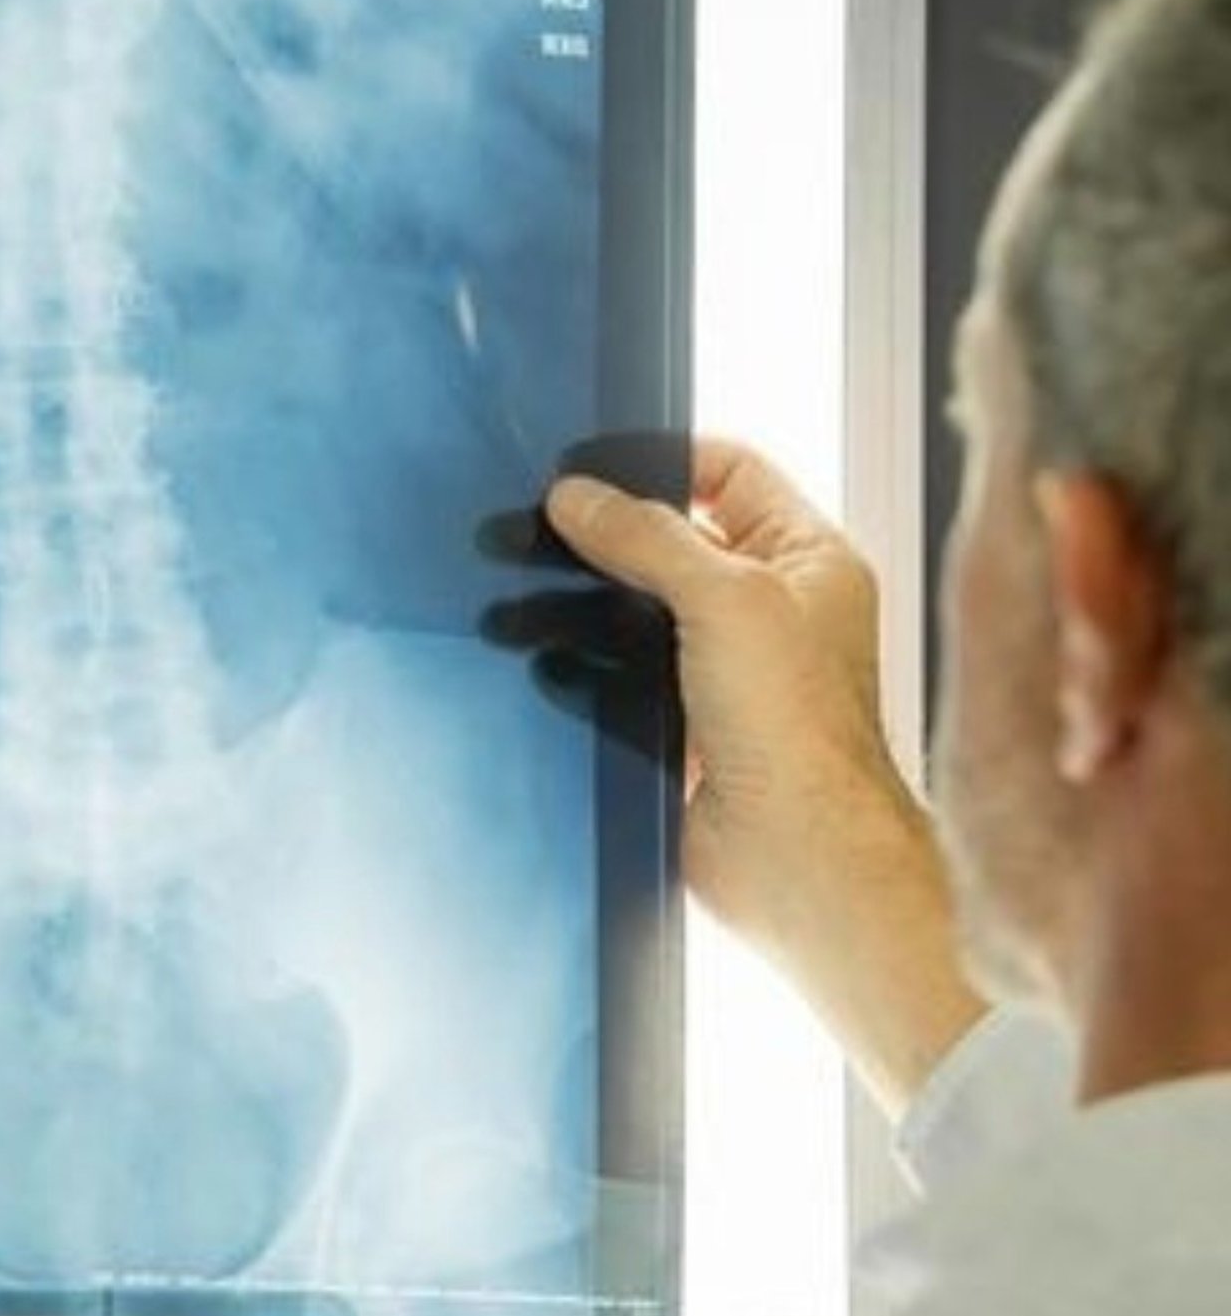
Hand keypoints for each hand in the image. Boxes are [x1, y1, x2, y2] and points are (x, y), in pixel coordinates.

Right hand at [542, 438, 986, 1115]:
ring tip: (507, 590)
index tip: (588, 461)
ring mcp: (724, 671)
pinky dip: (578, 665)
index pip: (732, 473)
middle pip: (673, 541)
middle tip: (527, 520)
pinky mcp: (683, 728)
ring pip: (637, 611)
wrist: (797, 857)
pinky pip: (621, 677)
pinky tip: (532, 656)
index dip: (663, 458)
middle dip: (601, 531)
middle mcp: (770, 609)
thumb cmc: (796, 726)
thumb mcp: (726, 599)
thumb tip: (575, 493)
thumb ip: (648, 537)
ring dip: (577, 600)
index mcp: (807, 559)